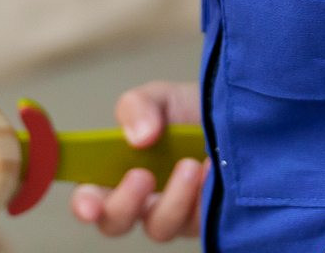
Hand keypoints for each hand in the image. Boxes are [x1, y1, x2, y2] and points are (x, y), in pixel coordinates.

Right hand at [69, 81, 205, 240]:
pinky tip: (212, 167)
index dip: (84, 205)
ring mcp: (174, 214)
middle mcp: (141, 200)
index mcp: (118, 172)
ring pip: (160, 227)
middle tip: (143, 175)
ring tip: (190, 164)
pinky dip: (204, 197)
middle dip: (126, 204)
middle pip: (116, 223)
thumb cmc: (189, 110)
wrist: (239, 113)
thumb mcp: (159, 97)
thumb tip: (140, 137)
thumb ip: (138, 107)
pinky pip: (198, 223)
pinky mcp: (206, 219)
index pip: (90, 198)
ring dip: (173, 199)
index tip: (91, 206)